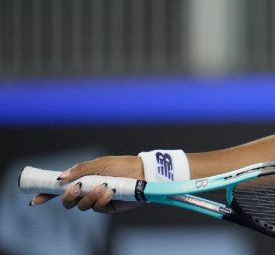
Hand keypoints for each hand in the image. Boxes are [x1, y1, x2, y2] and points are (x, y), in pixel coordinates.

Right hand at [29, 155, 143, 213]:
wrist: (142, 173)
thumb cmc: (122, 165)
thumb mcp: (99, 163)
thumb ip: (80, 169)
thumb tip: (61, 177)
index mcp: (82, 178)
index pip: (60, 188)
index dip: (47, 194)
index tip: (36, 199)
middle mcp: (87, 190)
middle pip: (67, 201)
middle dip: (68, 197)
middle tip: (77, 188)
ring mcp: (96, 199)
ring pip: (81, 205)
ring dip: (90, 197)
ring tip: (104, 186)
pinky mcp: (107, 207)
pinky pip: (97, 208)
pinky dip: (102, 200)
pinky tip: (111, 192)